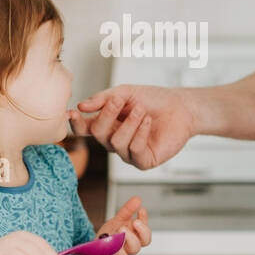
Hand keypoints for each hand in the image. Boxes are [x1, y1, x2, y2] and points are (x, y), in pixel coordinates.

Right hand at [68, 84, 193, 169]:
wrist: (181, 107)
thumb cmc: (154, 99)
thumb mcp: (126, 93)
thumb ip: (103, 99)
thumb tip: (82, 106)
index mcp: (107, 124)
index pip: (85, 129)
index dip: (76, 123)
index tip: (72, 112)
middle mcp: (115, 140)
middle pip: (99, 134)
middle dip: (107, 116)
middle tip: (120, 101)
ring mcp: (128, 153)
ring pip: (116, 143)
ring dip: (129, 123)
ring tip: (142, 110)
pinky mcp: (144, 161)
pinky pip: (134, 151)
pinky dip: (140, 133)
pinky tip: (148, 121)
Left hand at [88, 195, 150, 254]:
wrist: (98, 249)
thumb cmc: (111, 234)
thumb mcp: (119, 220)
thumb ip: (128, 210)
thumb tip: (137, 199)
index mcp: (135, 233)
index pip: (146, 227)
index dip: (145, 219)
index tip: (141, 210)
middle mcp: (132, 242)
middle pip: (146, 240)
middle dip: (142, 230)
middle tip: (135, 222)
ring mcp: (125, 250)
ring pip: (135, 248)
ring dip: (129, 238)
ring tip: (121, 229)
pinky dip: (119, 250)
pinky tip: (113, 241)